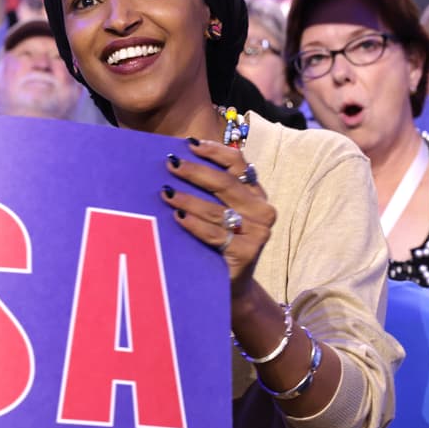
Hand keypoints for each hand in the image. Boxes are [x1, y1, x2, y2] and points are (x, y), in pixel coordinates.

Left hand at [160, 139, 275, 295]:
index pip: (239, 164)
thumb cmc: (219, 240)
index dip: (215, 151)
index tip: (190, 144)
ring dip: (188, 200)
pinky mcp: (247, 253)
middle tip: (171, 165)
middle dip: (195, 172)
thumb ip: (208, 189)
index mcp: (256, 193)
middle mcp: (262, 210)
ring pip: (217, 210)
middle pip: (225, 184)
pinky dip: (194, 225)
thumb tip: (176, 159)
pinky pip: (215, 234)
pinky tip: (178, 218)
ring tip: (166, 193)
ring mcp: (258, 232)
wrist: (231, 283)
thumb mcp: (218, 211)